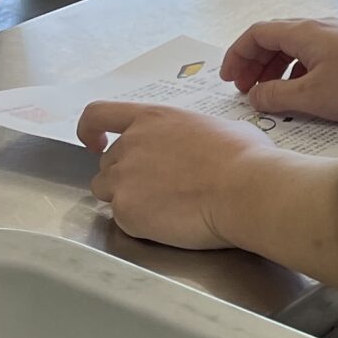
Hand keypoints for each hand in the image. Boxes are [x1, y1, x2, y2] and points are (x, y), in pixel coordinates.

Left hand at [78, 103, 275, 248]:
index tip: (95, 142)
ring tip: (164, 207)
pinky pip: (122, 218)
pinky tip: (170, 221)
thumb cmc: (246, 158)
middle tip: (160, 189)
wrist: (247, 190)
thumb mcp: (221, 128)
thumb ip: (194, 133)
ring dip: (128, 198)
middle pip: (108, 163)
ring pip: (107, 191)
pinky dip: (141, 223)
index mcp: (152, 119)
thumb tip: (207, 144)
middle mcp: (130, 144)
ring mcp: (124, 178)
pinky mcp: (126, 211)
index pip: (98, 114)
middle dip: (127, 175)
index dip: (90, 130)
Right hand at [219, 17, 337, 121]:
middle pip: (274, 37)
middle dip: (254, 63)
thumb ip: (275, 96)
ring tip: (269, 94)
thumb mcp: (311, 97)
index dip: (237, 55)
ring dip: (275, 68)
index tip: (228, 80)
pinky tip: (302, 93)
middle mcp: (319, 26)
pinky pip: (314, 54)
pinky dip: (298, 70)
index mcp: (303, 32)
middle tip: (244, 90)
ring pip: (295, 46)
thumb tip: (254, 96)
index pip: (257, 33)